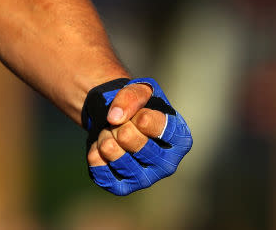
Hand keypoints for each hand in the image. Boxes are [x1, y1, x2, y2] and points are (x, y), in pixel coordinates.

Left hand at [82, 77, 191, 195]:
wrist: (117, 120)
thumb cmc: (136, 105)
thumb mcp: (139, 89)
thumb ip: (131, 97)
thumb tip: (115, 118)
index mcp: (180, 139)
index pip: (162, 129)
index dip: (142, 117)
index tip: (136, 114)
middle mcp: (168, 164)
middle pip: (139, 146)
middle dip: (121, 128)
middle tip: (118, 124)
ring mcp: (146, 178)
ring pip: (121, 161)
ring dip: (106, 141)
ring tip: (107, 133)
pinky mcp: (124, 187)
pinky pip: (104, 175)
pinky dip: (95, 156)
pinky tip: (98, 147)